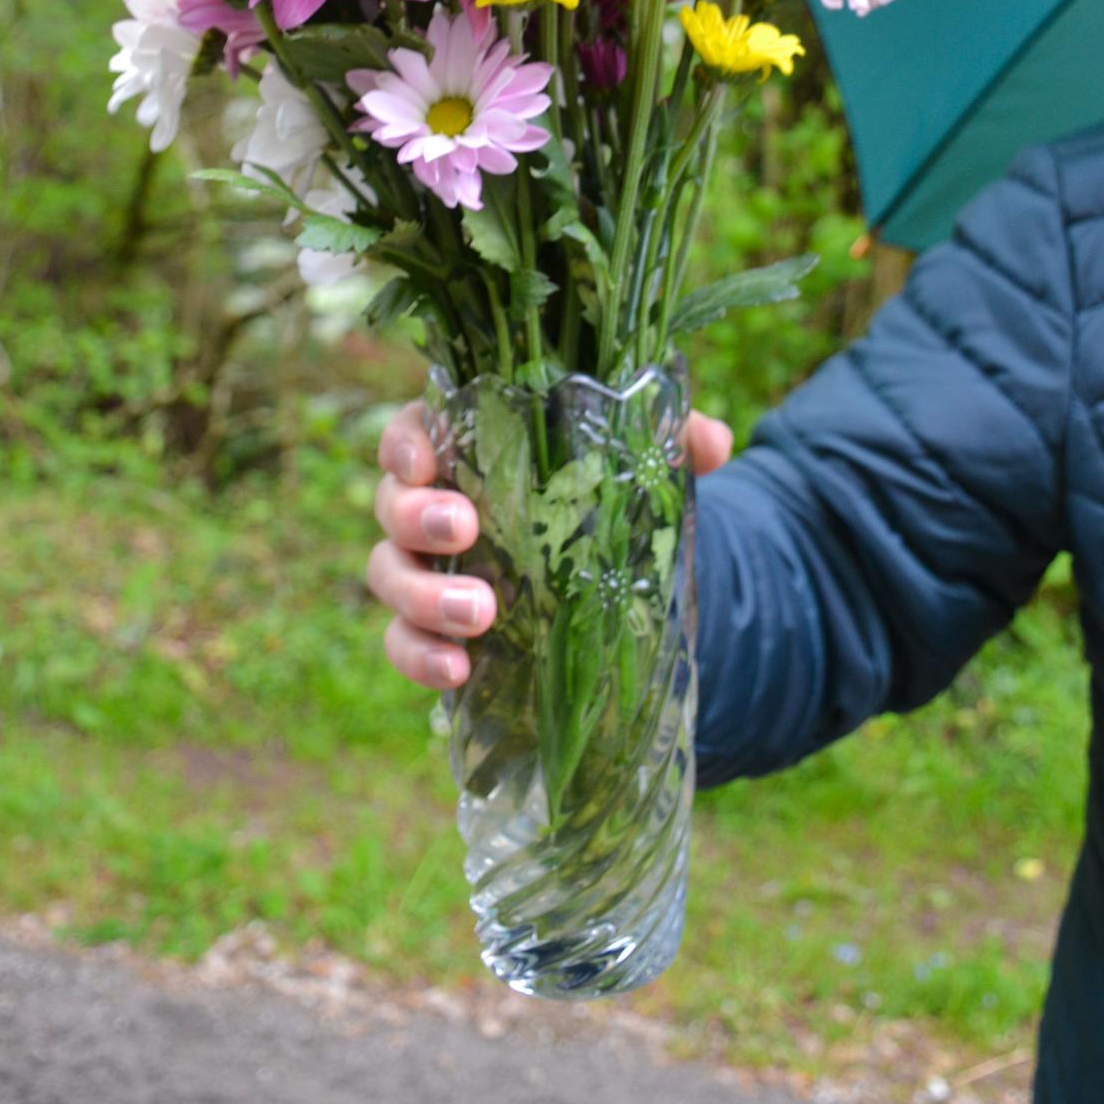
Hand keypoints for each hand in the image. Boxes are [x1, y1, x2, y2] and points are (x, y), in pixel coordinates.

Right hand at [370, 401, 733, 690]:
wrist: (602, 569)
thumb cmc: (599, 490)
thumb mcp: (638, 458)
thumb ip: (671, 438)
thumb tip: (714, 443)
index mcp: (464, 447)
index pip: (412, 431)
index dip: (405, 442)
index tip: (426, 461)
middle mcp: (430, 503)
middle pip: (390, 503)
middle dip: (417, 517)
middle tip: (466, 528)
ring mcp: (424, 571)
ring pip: (389, 576)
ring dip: (422, 596)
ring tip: (480, 614)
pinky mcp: (431, 630)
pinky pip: (404, 644)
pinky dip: (422, 658)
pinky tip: (459, 671)